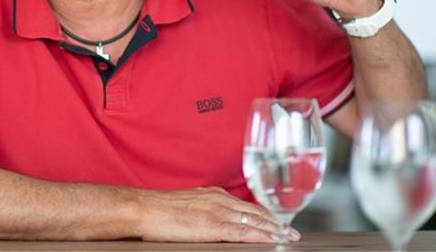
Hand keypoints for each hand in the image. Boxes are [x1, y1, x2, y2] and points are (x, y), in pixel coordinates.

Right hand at [134, 186, 299, 242]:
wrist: (144, 208)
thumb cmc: (159, 209)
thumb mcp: (188, 204)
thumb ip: (205, 209)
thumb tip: (212, 219)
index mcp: (213, 194)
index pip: (246, 206)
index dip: (265, 215)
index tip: (277, 223)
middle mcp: (219, 200)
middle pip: (255, 213)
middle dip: (275, 223)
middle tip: (291, 233)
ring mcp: (217, 212)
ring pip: (253, 222)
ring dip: (273, 230)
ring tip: (286, 238)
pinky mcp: (212, 226)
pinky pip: (242, 232)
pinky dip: (260, 236)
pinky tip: (270, 240)